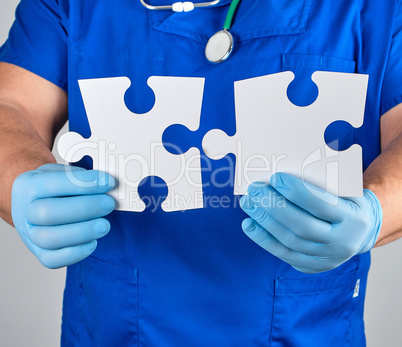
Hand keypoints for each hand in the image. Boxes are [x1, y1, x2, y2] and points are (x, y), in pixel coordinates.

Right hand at [12, 163, 114, 268]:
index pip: (53, 183)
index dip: (84, 183)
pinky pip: (53, 260)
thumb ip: (80, 176)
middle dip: (85, 208)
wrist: (34, 204)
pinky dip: (76, 253)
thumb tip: (106, 183)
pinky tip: (93, 241)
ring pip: (50, 239)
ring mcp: (29, 235)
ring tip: (104, 225)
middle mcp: (24, 211)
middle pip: (48, 213)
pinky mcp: (39, 253)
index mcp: (29, 185)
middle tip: (109, 203)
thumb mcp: (62, 172)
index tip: (108, 182)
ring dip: (83, 232)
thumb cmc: (54, 188)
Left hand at [240, 172, 381, 273]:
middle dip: (274, 206)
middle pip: (302, 226)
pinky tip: (249, 224)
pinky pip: (283, 253)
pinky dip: (263, 238)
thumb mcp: (344, 190)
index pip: (322, 205)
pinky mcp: (311, 266)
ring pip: (289, 241)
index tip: (276, 178)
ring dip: (264, 221)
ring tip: (249, 203)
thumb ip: (321, 182)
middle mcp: (342, 243)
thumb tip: (282, 171)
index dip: (297, 192)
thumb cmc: (345, 202)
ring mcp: (326, 259)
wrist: (360, 232)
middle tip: (256, 189)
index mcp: (353, 219)